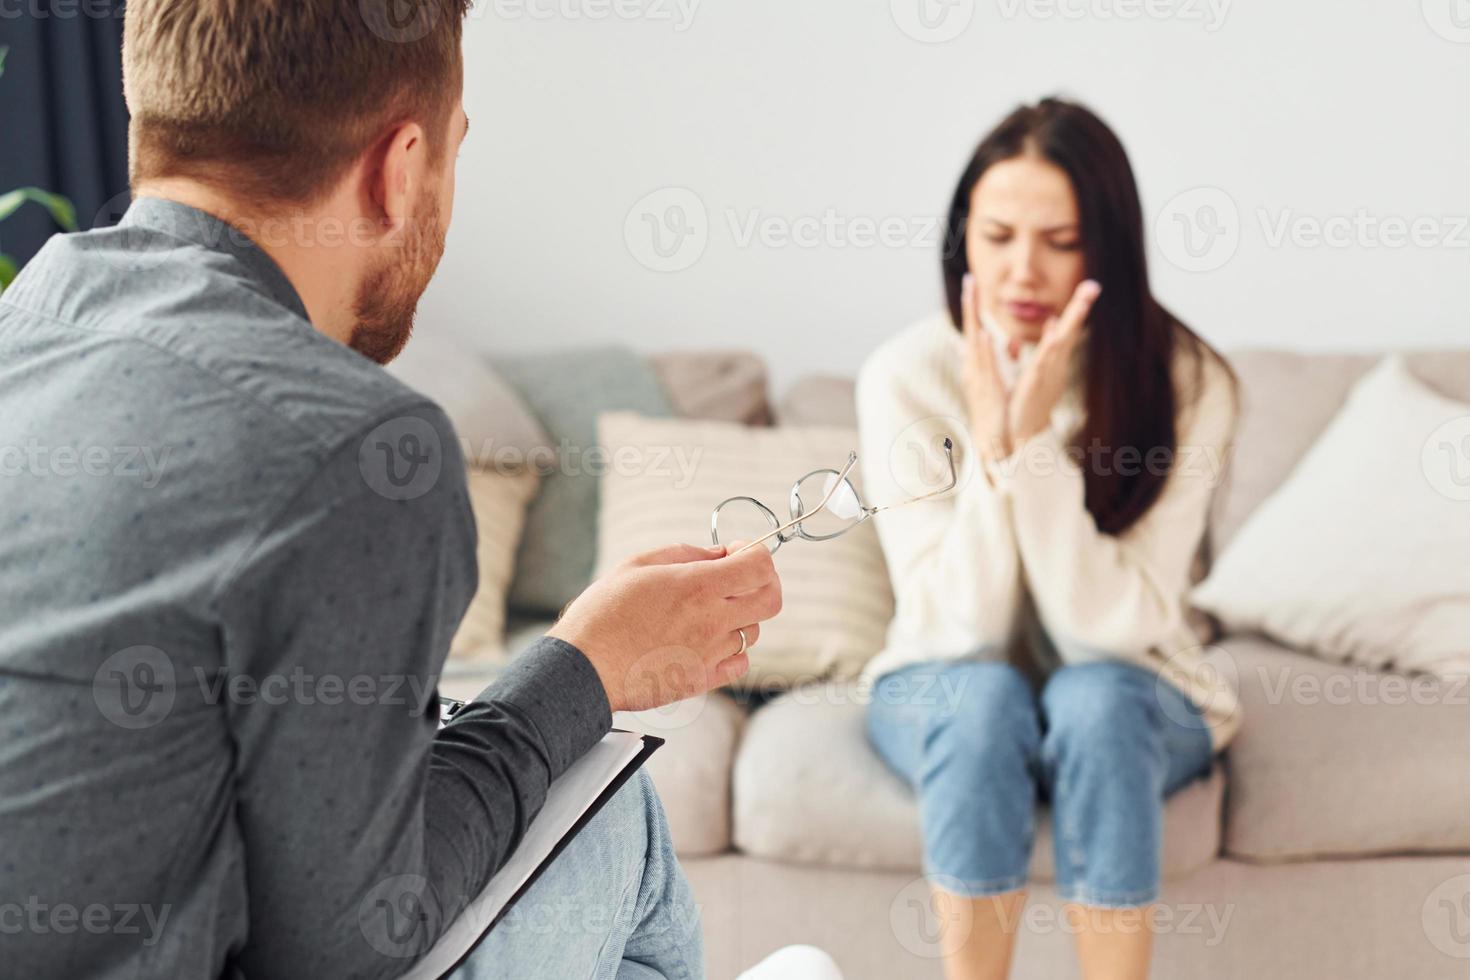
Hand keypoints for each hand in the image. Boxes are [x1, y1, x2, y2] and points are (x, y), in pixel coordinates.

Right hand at [548, 542, 781, 712]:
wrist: (584, 667)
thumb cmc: (603, 613)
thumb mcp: (638, 564)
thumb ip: (686, 554)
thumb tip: (719, 554)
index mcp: (698, 586)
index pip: (760, 565)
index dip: (756, 553)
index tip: (738, 552)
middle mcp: (712, 621)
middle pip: (772, 599)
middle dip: (764, 583)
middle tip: (739, 580)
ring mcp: (710, 654)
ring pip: (753, 631)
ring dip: (740, 618)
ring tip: (705, 613)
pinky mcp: (702, 681)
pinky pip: (739, 663)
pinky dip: (731, 650)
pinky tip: (705, 641)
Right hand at [960, 273, 1013, 461]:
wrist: (995, 440)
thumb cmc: (999, 410)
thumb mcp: (1002, 378)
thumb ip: (1005, 357)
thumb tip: (1008, 340)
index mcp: (978, 364)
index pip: (975, 329)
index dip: (973, 306)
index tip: (973, 282)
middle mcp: (974, 367)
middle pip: (970, 330)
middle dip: (969, 305)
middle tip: (969, 280)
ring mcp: (978, 378)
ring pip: (974, 343)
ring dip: (972, 320)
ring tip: (972, 297)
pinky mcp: (987, 389)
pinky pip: (984, 366)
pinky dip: (982, 350)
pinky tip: (982, 334)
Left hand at [1007, 279, 1099, 443]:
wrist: (1023, 432)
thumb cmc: (1031, 401)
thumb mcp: (1040, 368)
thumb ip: (1048, 346)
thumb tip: (1053, 321)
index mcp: (1054, 358)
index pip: (1068, 328)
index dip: (1078, 308)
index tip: (1090, 287)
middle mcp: (1056, 364)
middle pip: (1070, 331)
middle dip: (1080, 309)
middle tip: (1093, 286)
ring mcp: (1049, 373)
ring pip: (1061, 343)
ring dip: (1071, 322)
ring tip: (1082, 302)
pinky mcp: (1037, 383)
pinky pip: (1044, 362)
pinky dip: (1050, 347)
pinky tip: (1055, 332)